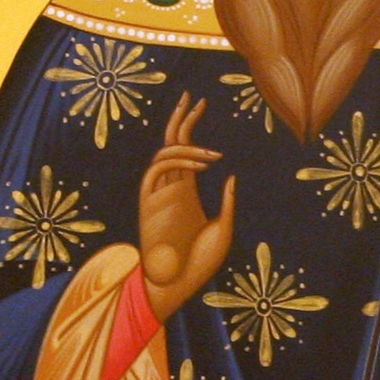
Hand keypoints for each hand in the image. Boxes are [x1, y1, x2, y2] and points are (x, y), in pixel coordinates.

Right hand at [138, 94, 236, 322]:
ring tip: (210, 153)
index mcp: (186, 190)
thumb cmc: (201, 261)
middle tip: (192, 97)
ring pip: (164, 153)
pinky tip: (200, 166)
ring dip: (184, 145)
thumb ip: (228, 202)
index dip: (191, 126)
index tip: (203, 106)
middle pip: (171, 142)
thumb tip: (231, 175)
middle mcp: (171, 187)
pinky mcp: (149, 202)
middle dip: (180, 118)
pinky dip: (177, 160)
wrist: (178, 283)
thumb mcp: (224, 228)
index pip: (186, 149)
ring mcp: (159, 194)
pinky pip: (157, 170)